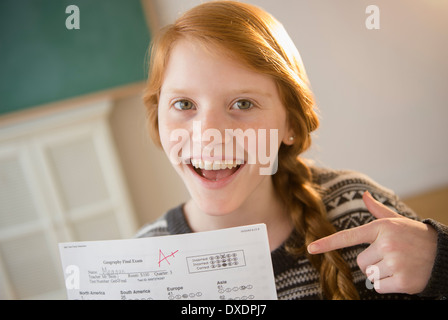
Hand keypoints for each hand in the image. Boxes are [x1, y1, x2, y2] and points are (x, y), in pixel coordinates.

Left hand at [307, 191, 437, 294]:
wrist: (443, 254)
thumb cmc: (414, 236)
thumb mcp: (396, 221)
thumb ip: (377, 210)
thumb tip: (364, 195)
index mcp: (381, 228)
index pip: (348, 237)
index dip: (328, 243)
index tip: (311, 248)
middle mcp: (386, 244)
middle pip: (360, 262)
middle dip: (372, 261)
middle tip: (391, 256)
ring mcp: (395, 263)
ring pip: (370, 275)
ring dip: (381, 273)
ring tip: (399, 264)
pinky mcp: (403, 281)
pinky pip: (380, 287)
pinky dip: (389, 285)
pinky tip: (403, 275)